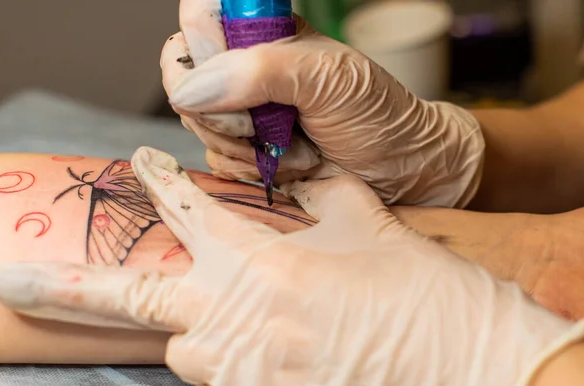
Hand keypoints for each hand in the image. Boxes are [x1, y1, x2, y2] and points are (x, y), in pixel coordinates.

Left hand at [0, 147, 583, 385]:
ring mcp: (243, 382)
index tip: (140, 167)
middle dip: (109, 292)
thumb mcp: (373, 229)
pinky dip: (234, 377)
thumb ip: (324, 197)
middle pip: (149, 308)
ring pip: (188, 358)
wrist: (473, 367)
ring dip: (206, 339)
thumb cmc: (426, 296)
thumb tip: (305, 176)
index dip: (160, 185)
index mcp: (263, 264)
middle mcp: (239, 325)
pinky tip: (276, 364)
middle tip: (50, 280)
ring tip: (251, 328)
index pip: (188, 213)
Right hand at [160, 0, 484, 207]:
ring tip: (294, 145)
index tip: (233, 77)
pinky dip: (250, 168)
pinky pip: (215, 159)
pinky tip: (289, 164)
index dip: (202, 46)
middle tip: (265, 123)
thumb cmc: (377, 116)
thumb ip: (261, 71)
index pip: (199, 17)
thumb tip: (192, 89)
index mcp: (264, 33)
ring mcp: (241, 111)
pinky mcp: (243, 150)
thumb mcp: (328, 80)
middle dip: (224, 112)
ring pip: (196, 123)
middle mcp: (245, 68)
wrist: (398, 170)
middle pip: (185, 76)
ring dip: (244, 145)